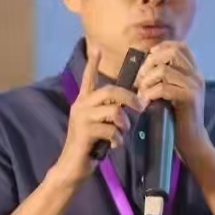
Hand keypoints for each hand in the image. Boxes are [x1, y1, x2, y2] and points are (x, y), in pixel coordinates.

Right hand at [53, 46, 142, 184]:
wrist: (72, 167)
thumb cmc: (90, 145)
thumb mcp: (100, 124)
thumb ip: (110, 112)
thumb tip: (133, 103)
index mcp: (84, 102)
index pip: (88, 78)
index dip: (93, 62)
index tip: (97, 47)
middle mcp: (80, 106)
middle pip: (110, 91)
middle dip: (130, 98)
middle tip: (141, 106)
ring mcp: (81, 119)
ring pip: (113, 111)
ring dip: (124, 124)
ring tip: (122, 134)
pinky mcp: (84, 132)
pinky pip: (111, 130)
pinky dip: (117, 140)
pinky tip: (112, 146)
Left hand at [135, 42, 208, 159]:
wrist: (191, 141)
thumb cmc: (176, 117)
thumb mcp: (171, 92)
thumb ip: (164, 77)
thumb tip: (143, 64)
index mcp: (193, 71)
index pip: (179, 46)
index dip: (161, 48)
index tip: (148, 60)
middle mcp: (196, 75)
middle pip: (171, 53)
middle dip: (150, 63)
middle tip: (141, 79)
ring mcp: (194, 86)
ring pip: (164, 70)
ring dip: (147, 80)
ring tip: (142, 93)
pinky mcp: (189, 98)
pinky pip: (163, 87)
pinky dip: (150, 93)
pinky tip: (146, 102)